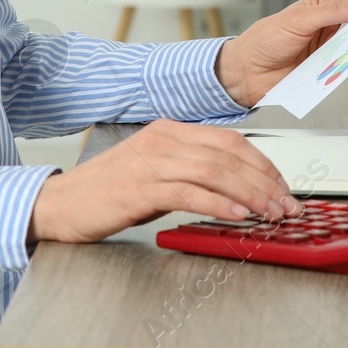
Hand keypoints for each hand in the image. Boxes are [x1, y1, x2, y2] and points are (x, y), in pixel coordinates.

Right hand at [27, 119, 299, 243]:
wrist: (61, 203)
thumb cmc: (108, 191)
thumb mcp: (156, 171)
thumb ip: (191, 172)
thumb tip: (236, 189)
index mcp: (170, 131)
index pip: (230, 141)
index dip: (263, 164)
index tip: (283, 187)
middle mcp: (163, 140)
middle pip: (229, 155)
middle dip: (265, 181)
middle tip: (287, 205)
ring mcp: (151, 162)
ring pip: (215, 171)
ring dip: (251, 194)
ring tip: (271, 213)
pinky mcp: (140, 188)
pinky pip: (190, 193)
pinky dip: (219, 204)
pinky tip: (238, 216)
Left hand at [215, 0, 347, 107]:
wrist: (247, 72)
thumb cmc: (264, 39)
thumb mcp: (299, 19)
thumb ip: (332, 11)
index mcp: (322, 5)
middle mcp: (328, 25)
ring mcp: (328, 47)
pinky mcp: (326, 68)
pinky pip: (344, 65)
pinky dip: (347, 64)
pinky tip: (347, 60)